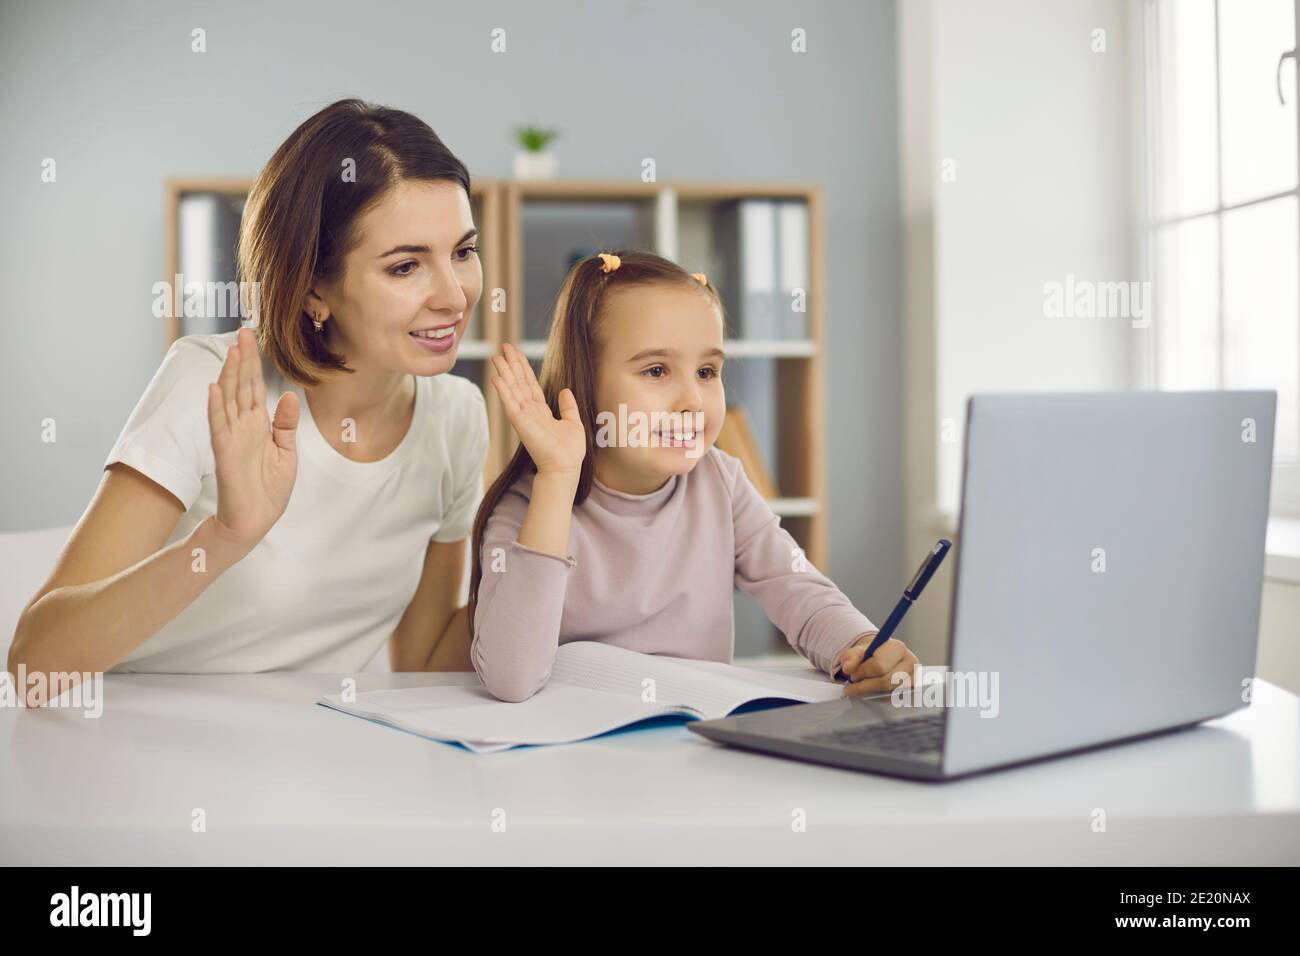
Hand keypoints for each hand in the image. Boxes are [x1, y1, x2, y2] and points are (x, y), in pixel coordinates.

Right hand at [206, 327, 299, 552]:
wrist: (255, 520)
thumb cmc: (268, 489)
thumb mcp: (287, 453)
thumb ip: (286, 425)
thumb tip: (289, 395)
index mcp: (259, 425)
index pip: (255, 387)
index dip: (254, 363)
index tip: (254, 338)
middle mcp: (243, 426)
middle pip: (241, 386)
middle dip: (243, 359)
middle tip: (245, 331)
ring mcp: (232, 438)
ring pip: (229, 400)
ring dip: (229, 375)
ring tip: (232, 350)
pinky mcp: (225, 453)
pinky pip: (218, 427)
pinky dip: (216, 408)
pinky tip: (214, 389)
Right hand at [490, 341, 584, 478]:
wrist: (565, 467)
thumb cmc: (569, 451)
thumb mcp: (573, 423)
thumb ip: (568, 407)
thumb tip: (566, 390)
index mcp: (541, 410)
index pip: (530, 384)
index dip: (523, 367)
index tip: (516, 353)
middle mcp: (529, 411)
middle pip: (518, 382)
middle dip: (511, 363)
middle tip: (504, 346)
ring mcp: (523, 415)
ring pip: (511, 388)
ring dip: (504, 372)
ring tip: (497, 356)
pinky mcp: (519, 421)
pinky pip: (509, 402)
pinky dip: (502, 389)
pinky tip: (496, 376)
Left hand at [837, 635, 919, 697]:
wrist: (883, 660)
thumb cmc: (870, 656)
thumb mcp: (857, 652)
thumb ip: (851, 658)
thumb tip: (848, 668)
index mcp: (897, 647)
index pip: (879, 665)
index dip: (863, 672)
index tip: (852, 675)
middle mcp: (911, 662)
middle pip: (886, 681)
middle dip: (865, 686)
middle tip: (852, 685)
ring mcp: (915, 678)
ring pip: (890, 692)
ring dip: (871, 692)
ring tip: (861, 687)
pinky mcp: (913, 691)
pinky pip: (895, 700)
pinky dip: (880, 697)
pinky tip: (872, 692)